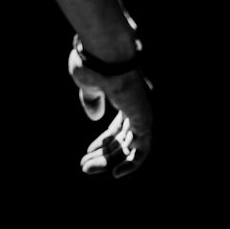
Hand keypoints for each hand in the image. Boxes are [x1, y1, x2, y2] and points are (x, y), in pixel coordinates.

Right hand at [69, 45, 153, 180]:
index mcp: (126, 97)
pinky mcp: (145, 118)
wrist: (104, 56)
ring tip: (87, 169)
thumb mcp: (88, 87)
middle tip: (84, 168)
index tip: (87, 153)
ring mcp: (142, 112)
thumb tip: (95, 116)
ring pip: (129, 147)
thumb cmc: (94, 65)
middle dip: (103, 156)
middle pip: (122, 140)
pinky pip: (143, 149)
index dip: (103, 143)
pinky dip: (132, 163)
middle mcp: (137, 106)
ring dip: (109, 161)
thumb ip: (92, 101)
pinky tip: (117, 172)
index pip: (119, 128)